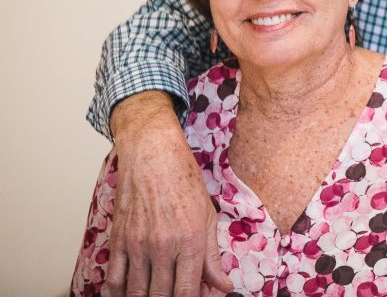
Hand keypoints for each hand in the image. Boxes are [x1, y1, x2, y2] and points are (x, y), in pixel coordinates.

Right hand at [104, 91, 233, 296]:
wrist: (153, 154)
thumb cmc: (183, 180)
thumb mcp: (208, 217)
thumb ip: (213, 257)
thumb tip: (223, 287)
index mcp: (190, 240)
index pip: (188, 292)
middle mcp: (163, 246)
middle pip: (161, 296)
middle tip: (173, 295)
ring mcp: (137, 245)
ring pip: (136, 293)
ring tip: (154, 294)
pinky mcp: (117, 241)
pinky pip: (113, 280)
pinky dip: (118, 294)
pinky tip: (128, 294)